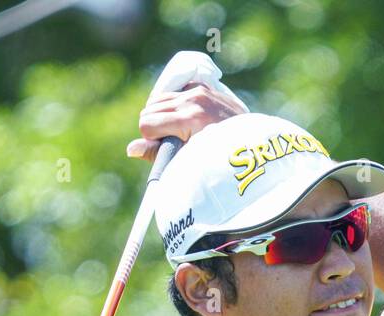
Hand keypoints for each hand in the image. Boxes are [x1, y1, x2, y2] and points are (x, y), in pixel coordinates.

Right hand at [126, 81, 247, 161]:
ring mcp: (199, 91)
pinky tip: (183, 117)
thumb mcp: (189, 160)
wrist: (252, 144)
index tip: (164, 147)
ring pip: (160, 98)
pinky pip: (176, 91)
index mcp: (189, 119)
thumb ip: (158, 153)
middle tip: (169, 140)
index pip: (147, 123)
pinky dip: (174, 104)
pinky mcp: (204, 87)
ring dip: (161, 114)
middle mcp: (193, 100)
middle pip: (150, 109)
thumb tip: (131, 149)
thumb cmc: (219, 159)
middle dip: (153, 126)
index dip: (150, 139)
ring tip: (174, 130)